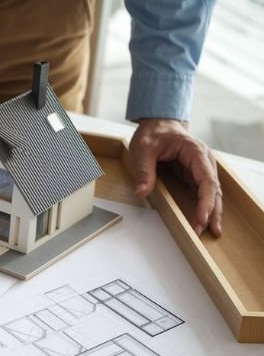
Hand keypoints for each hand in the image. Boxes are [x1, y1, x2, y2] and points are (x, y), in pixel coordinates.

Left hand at [130, 119, 221, 236]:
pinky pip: (203, 192)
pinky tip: (205, 220)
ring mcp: (201, 168)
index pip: (206, 179)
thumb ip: (144, 171)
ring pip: (211, 193)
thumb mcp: (143, 149)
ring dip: (211, 212)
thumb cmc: (153, 133)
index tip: (202, 217)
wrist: (158, 123)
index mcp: (195, 152)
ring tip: (210, 232)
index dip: (206, 200)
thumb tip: (141, 192)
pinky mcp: (194, 174)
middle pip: (213, 189)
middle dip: (211, 211)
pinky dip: (205, 206)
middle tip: (206, 232)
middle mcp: (203, 160)